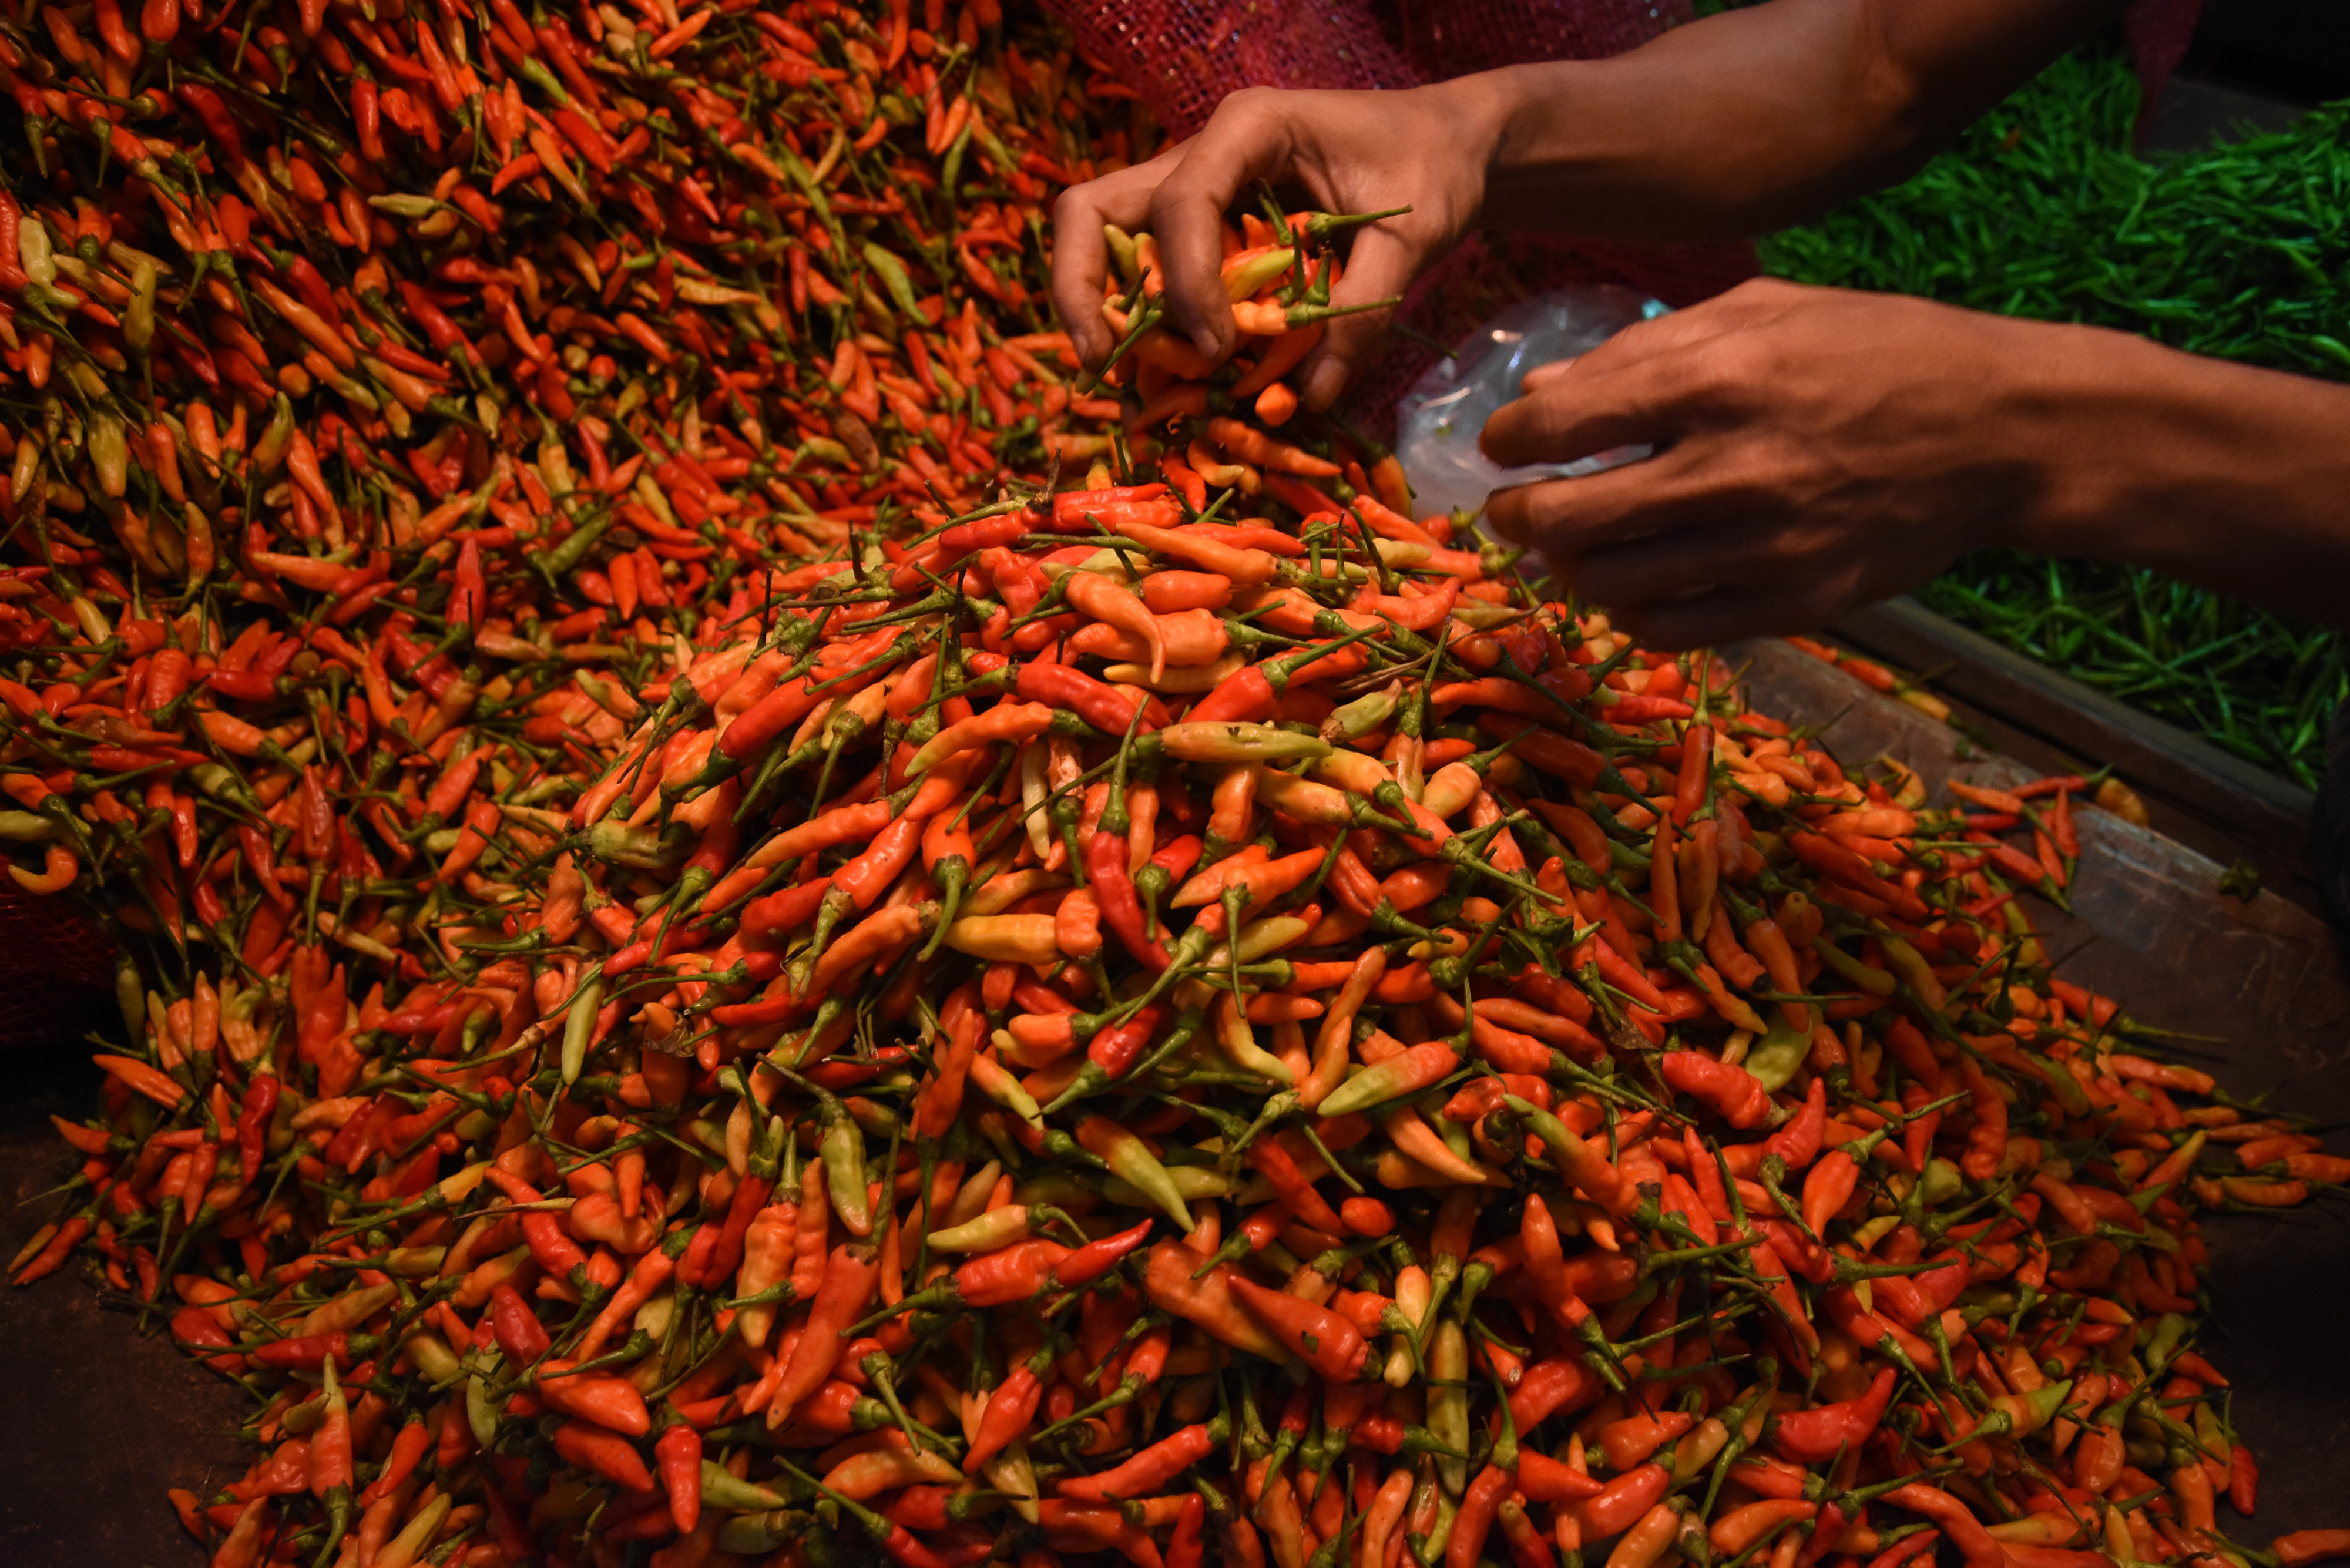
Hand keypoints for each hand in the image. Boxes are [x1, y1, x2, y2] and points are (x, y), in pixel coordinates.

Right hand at [1049, 82, 1504, 409]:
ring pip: (1103, 236)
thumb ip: (1363, 313)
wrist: (1445, 144)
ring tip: (1129, 379)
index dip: (1184, 281)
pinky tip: (1171, 371)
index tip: (1216, 350)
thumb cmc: (1431, 169)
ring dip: (1103, 309)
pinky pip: (1145, 268)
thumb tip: (1309, 398)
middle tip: (1103, 364)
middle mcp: (1204, 152)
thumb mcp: (1415, 238)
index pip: (1181, 201)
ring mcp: (1194, 189)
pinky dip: (1145, 321)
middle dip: (1081, 288)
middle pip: (1094, 208)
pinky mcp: (1202, 227)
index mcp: (1252, 129)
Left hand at [1481, 279, 2088, 648]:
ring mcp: (1764, 545)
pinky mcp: (1793, 602)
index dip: (1511, 438)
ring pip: (1609, 581)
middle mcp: (1734, 467)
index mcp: (1721, 376)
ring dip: (1571, 564)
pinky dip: (1630, 609)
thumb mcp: (1765, 310)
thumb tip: (1540, 391)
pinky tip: (1633, 580)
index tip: (1508, 442)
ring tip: (1574, 542)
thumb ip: (1646, 349)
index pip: (1563, 423)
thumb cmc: (1879, 351)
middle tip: (1515, 508)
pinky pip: (1668, 627)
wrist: (2002, 431)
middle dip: (1518, 515)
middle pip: (1569, 518)